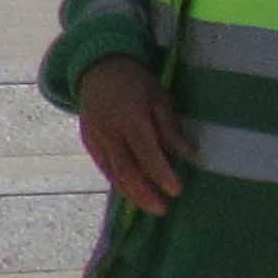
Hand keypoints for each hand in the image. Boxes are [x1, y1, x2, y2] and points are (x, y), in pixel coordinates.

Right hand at [74, 56, 186, 216]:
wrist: (97, 69)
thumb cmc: (135, 82)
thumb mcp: (159, 98)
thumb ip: (170, 128)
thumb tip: (188, 155)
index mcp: (130, 118)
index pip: (146, 152)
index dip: (161, 174)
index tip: (177, 191)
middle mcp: (109, 132)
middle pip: (125, 170)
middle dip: (144, 193)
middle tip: (162, 209)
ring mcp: (95, 139)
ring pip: (112, 173)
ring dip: (131, 193)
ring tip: (148, 207)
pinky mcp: (88, 143)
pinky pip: (104, 167)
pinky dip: (118, 182)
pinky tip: (132, 192)